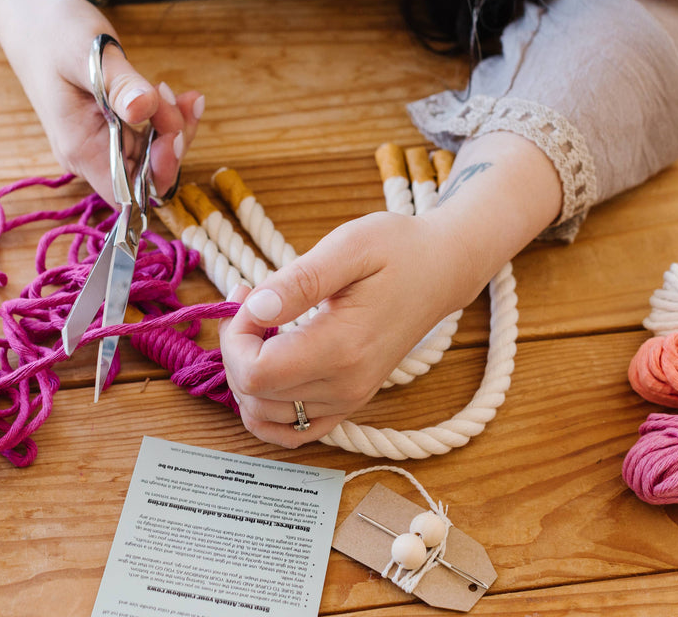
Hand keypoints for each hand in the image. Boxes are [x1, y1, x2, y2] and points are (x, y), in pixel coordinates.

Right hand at [0, 0, 202, 199]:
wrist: (30, 18)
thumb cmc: (52, 33)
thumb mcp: (88, 53)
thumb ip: (119, 85)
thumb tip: (145, 109)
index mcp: (80, 147)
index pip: (127, 192)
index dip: (158, 174)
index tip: (172, 135)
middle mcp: (90, 155)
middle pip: (147, 176)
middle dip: (173, 144)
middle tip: (178, 100)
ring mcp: (101, 143)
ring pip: (153, 158)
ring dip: (175, 129)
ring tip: (182, 94)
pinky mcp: (111, 129)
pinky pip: (149, 137)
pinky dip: (170, 119)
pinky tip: (182, 96)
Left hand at [219, 211, 484, 447]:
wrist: (441, 271)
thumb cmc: (398, 250)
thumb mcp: (350, 246)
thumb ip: (300, 281)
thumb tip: (256, 308)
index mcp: (342, 348)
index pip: (256, 371)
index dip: (236, 335)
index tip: (249, 295)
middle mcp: (345, 386)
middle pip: (253, 394)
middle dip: (236, 347)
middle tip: (250, 300)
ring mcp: (347, 400)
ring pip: (263, 415)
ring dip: (245, 374)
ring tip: (260, 327)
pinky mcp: (347, 403)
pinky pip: (291, 431)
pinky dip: (264, 408)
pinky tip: (268, 367)